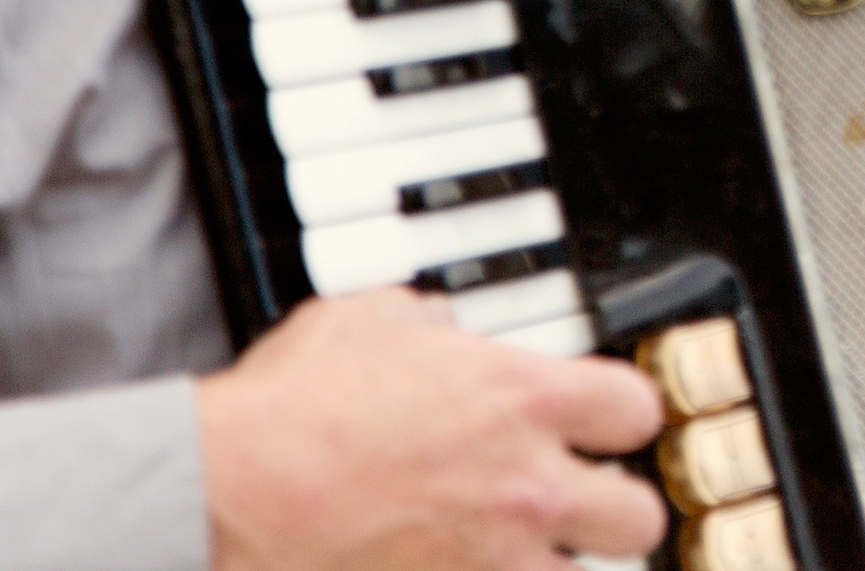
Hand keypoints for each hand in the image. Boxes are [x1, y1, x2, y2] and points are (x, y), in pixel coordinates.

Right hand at [199, 287, 665, 568]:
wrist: (225, 494)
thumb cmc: (287, 408)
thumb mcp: (367, 320)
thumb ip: (434, 327)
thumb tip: (446, 334)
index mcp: (523, 398)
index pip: (637, 410)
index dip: (620, 419)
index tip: (602, 426)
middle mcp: (527, 486)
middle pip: (639, 516)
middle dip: (614, 512)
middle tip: (579, 506)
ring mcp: (494, 563)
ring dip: (553, 566)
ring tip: (514, 552)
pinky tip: (456, 570)